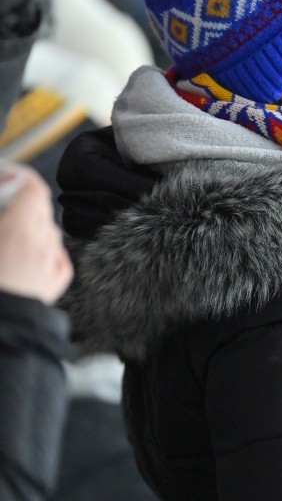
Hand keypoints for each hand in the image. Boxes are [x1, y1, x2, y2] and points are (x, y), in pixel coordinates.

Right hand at [0, 167, 72, 303]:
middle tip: (3, 209)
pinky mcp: (57, 281)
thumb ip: (2, 214)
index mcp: (19, 229)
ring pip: (48, 231)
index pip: (32, 187)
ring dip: (31, 227)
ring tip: (8, 237)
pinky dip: (42, 249)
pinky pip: (54, 255)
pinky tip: (23, 257)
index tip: (5, 176)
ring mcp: (52, 262)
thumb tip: (4, 196)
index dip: (19, 177)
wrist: (0, 323)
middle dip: (21, 203)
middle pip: (40, 208)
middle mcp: (42, 243)